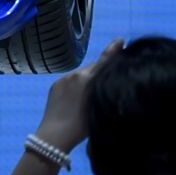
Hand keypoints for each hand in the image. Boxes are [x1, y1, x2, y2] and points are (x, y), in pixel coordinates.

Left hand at [36, 39, 120, 153]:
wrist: (55, 134)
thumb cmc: (82, 126)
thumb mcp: (100, 107)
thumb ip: (104, 91)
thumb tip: (109, 84)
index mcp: (88, 78)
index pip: (104, 61)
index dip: (113, 50)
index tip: (120, 40)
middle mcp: (75, 74)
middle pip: (93, 68)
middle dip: (101, 71)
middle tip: (109, 79)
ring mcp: (63, 79)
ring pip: (81, 75)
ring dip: (87, 80)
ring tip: (91, 95)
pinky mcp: (55, 85)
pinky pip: (70, 81)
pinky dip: (76, 85)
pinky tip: (76, 99)